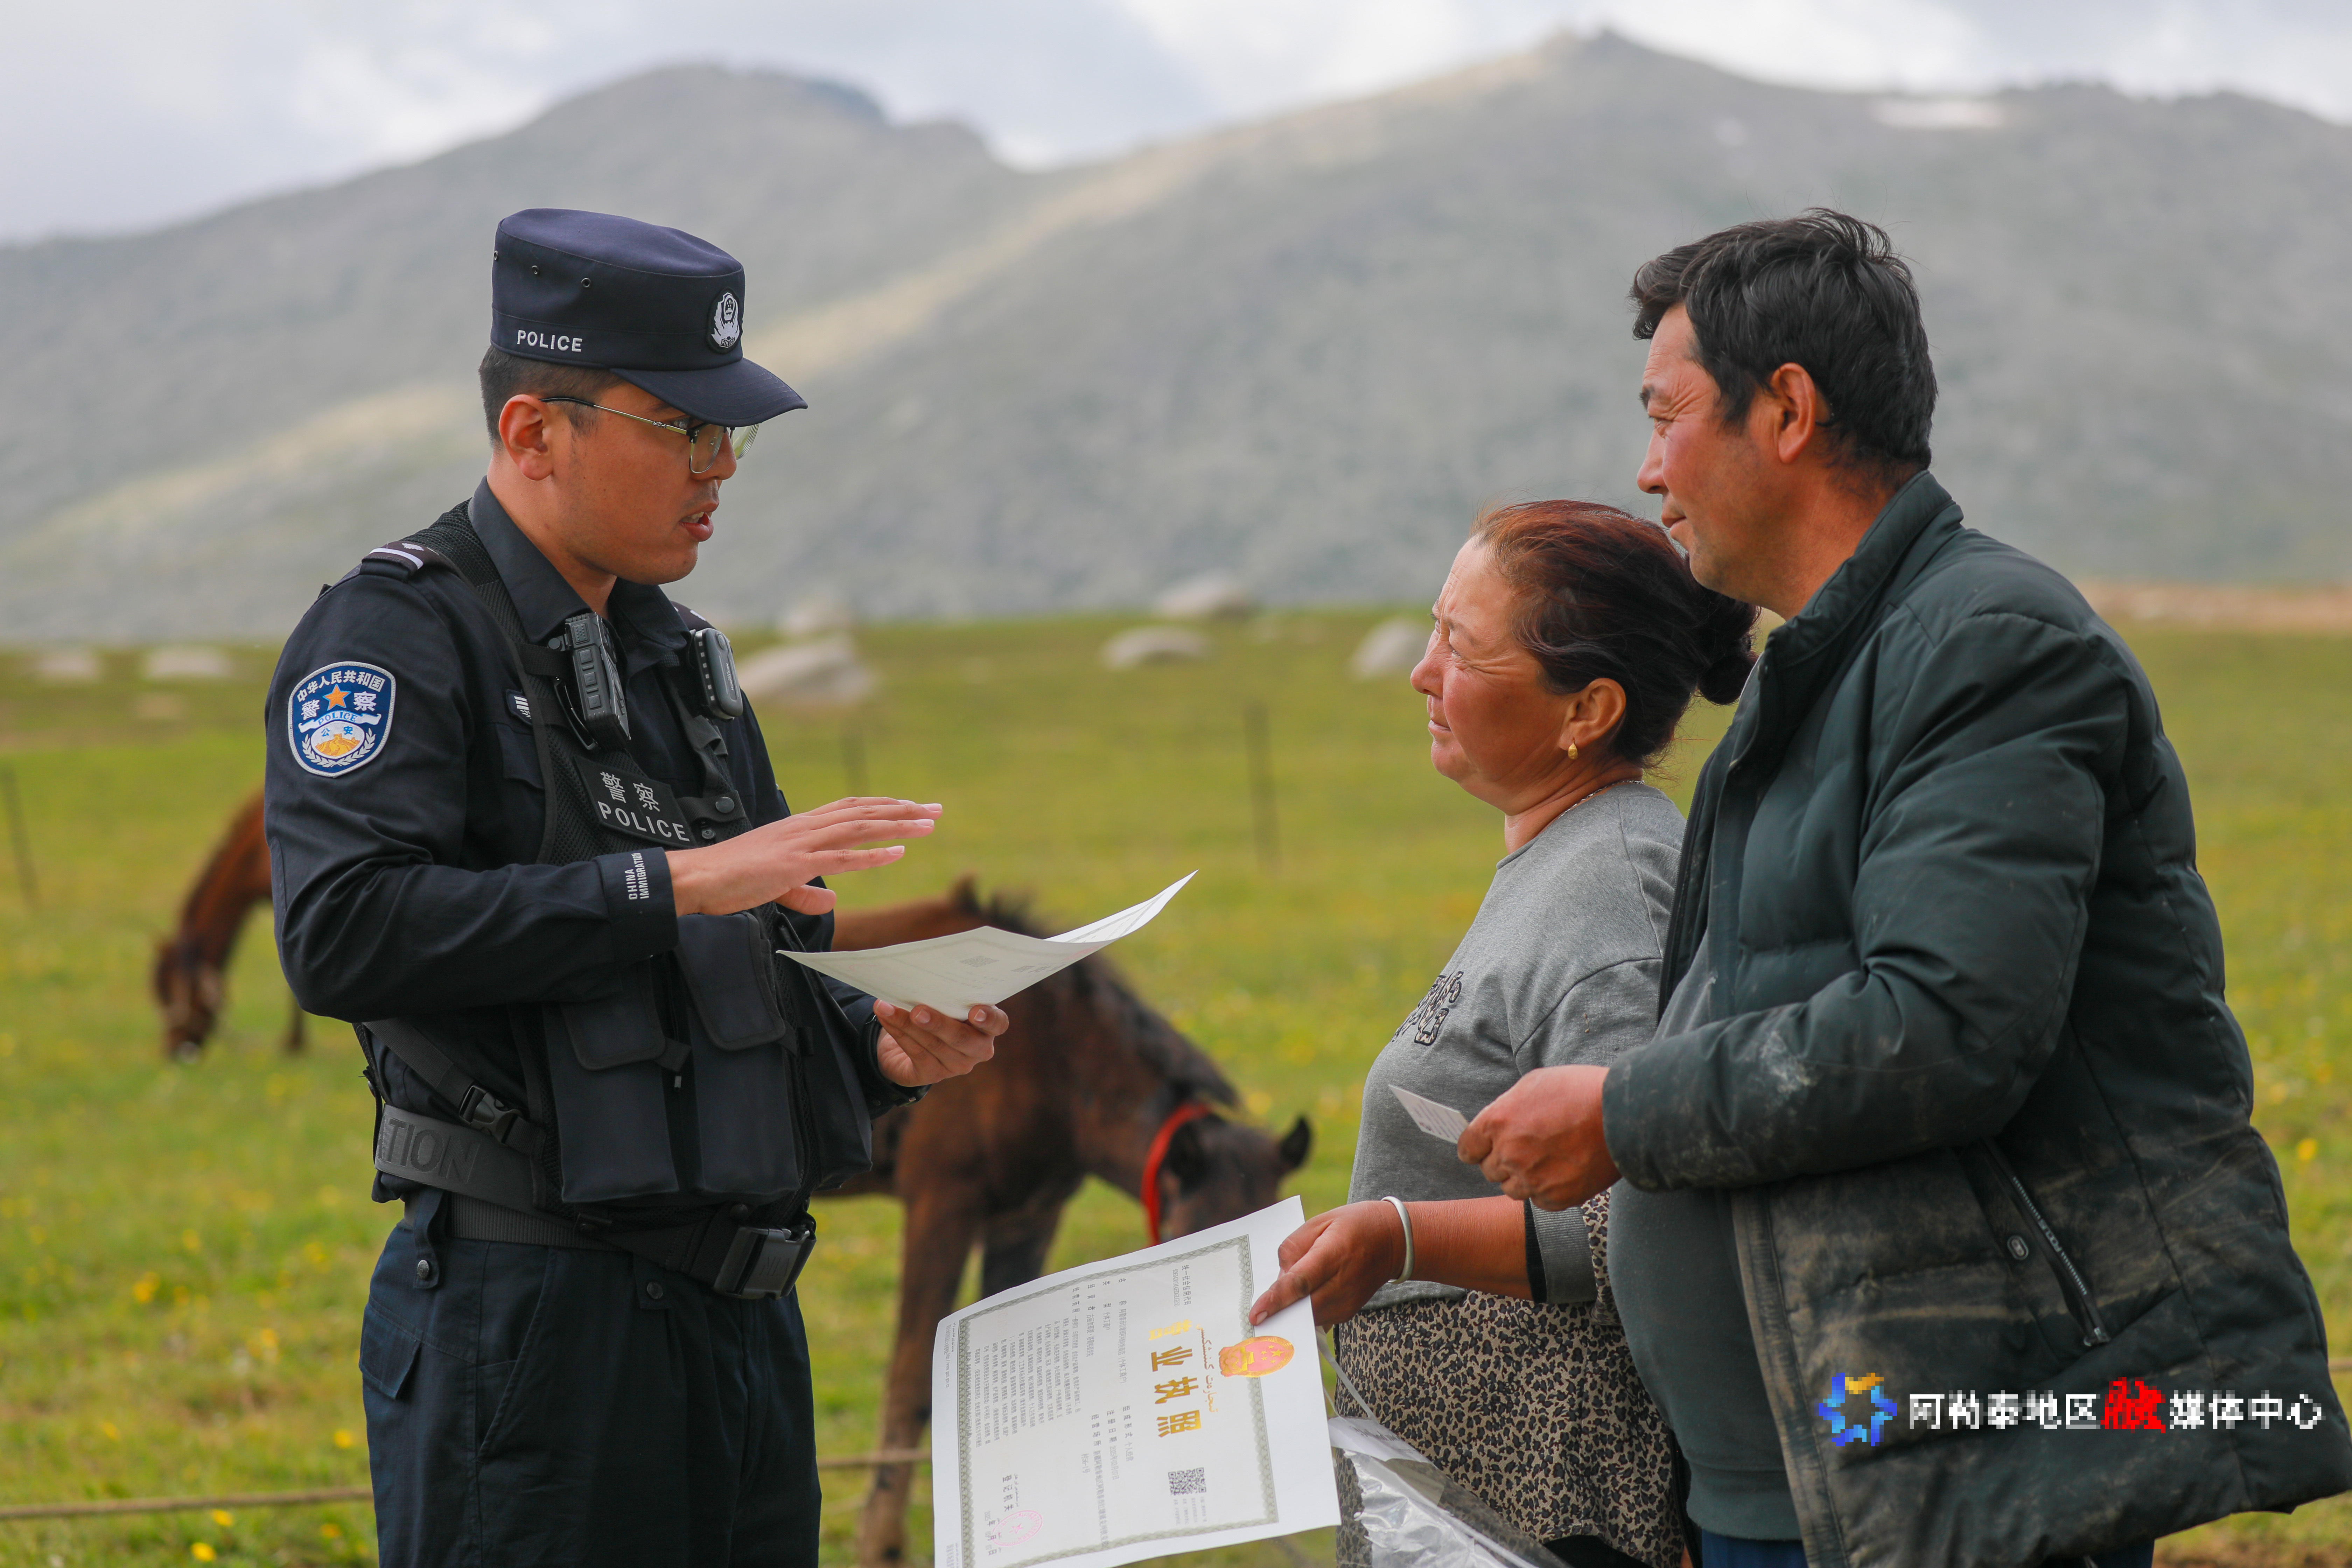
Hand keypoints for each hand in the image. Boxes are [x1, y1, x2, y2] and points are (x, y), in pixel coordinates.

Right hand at [665, 798, 940, 916]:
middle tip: (935, 809)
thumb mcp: (777, 884)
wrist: (698, 878)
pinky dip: (871, 855)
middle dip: (903, 809)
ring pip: (858, 827)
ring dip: (896, 824)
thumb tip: (829, 901)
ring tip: (928, 823)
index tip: (912, 807)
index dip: (883, 806)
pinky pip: (840, 858)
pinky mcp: (793, 865)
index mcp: (800, 827)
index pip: (850, 809)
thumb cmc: (731, 878)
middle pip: (863, 811)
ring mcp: (800, 844)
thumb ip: (804, 892)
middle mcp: (804, 828)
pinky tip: (896, 853)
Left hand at [873, 1000, 1007, 1086]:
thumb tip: (921, 977)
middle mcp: (977, 1049)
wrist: (913, 1043)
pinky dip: (898, 1032)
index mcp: (987, 1027)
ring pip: (933, 1045)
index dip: (989, 1018)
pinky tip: (886, 1017)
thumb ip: (946, 995)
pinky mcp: (933, 1074)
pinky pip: (916, 1052)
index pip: (998, 1023)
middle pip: (962, 1038)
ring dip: (907, 1024)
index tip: (975, 1010)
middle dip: (939, 1024)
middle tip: (918, 1010)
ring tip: (888, 1007)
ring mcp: (956, 1065)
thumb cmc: (938, 1013)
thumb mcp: (947, 1003)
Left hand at [1247, 1203, 1404, 1327]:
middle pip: (1303, 1307)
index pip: (1300, 1282)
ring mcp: (1348, 1301)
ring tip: (1276, 1305)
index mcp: (1333, 1253)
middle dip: (1278, 1312)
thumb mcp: (1320, 1222)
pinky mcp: (1349, 1312)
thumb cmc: (1352, 1226)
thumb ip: (1293, 1247)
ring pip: (1309, 1318)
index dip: (1276, 1299)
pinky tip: (1297, 1302)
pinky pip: (1318, 1319)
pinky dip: (1304, 1313)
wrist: (1392, 1241)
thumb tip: (1279, 1276)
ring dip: (1290, 1314)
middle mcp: (1342, 1282)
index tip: (1255, 1314)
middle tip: (1256, 1315)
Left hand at [1458, 1064, 1617, 1209]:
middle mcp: (1510, 1154)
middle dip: (1504, 1161)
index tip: (1484, 1149)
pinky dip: (1548, 1190)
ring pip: (1512, 1190)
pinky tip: (1563, 1172)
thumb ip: (1508, 1108)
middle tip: (1527, 1149)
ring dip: (1524, 1178)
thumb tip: (1498, 1124)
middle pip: (1490, 1170)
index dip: (1477, 1148)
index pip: (1468, 1148)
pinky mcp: (1557, 1197)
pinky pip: (1540, 1201)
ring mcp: (1533, 1179)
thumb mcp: (1534, 1084)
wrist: (1623, 1114)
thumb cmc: (1580, 1091)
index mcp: (1498, 1122)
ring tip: (1547, 1161)